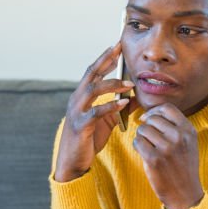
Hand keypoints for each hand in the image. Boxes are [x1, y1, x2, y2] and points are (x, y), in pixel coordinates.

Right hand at [53, 43, 133, 181]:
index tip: (117, 46)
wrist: (73, 162)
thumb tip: (134, 97)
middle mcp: (76, 100)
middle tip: (119, 48)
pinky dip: (111, 106)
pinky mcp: (81, 126)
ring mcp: (77, 112)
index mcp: (81, 97)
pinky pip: (96, 112)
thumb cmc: (88, 141)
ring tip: (130, 84)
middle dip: (105, 60)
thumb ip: (117, 108)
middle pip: (90, 73)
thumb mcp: (105, 121)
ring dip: (112, 84)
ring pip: (93, 89)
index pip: (93, 72)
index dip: (104, 58)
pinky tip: (123, 103)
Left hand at [133, 104, 204, 208]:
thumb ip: (175, 126)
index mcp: (188, 130)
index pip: (167, 108)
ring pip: (142, 129)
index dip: (154, 111)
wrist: (185, 193)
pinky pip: (137, 142)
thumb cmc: (183, 166)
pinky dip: (137, 146)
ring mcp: (167, 148)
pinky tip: (143, 153)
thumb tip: (150, 113)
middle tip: (148, 138)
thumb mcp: (188, 142)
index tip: (148, 118)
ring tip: (147, 146)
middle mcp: (178, 137)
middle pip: (152, 119)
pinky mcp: (154, 159)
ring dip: (141, 136)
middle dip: (146, 126)